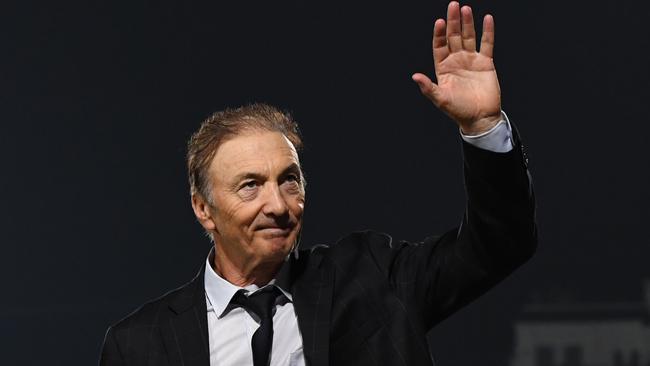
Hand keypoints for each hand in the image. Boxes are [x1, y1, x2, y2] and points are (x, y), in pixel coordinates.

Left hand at [412, 2, 501, 134]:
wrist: (480, 118)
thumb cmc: (459, 110)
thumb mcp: (440, 99)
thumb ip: (428, 87)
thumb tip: (414, 77)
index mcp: (443, 68)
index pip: (439, 46)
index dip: (439, 34)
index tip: (439, 22)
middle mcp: (456, 61)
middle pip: (454, 36)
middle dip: (453, 22)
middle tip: (453, 5)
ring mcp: (471, 60)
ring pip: (468, 37)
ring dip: (467, 23)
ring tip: (465, 9)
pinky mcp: (486, 63)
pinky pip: (487, 44)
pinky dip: (487, 32)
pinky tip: (487, 19)